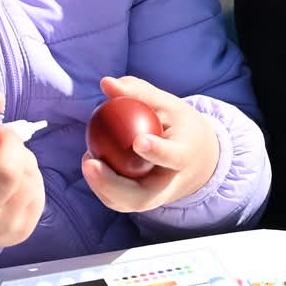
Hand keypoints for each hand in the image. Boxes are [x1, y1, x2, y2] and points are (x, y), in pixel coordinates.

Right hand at [0, 93, 45, 248]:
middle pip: (7, 174)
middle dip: (11, 144)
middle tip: (3, 135)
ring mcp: (0, 229)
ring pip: (27, 179)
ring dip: (22, 156)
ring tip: (6, 156)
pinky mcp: (21, 231)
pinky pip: (38, 189)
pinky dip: (30, 172)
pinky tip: (16, 174)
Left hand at [80, 76, 221, 213]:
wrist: (197, 160)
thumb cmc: (180, 126)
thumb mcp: (168, 105)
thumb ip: (139, 93)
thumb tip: (106, 83)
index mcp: (186, 157)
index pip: (172, 157)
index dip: (156, 151)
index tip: (138, 141)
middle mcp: (171, 185)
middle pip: (143, 196)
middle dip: (113, 185)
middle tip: (91, 162)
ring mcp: (157, 199)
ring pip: (127, 203)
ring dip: (102, 186)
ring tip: (88, 159)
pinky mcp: (143, 203)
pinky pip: (119, 199)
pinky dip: (102, 184)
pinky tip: (91, 162)